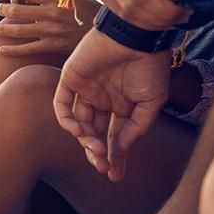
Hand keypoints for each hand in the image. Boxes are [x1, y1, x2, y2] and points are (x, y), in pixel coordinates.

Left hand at [0, 0, 98, 55]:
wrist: (112, 33)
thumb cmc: (93, 10)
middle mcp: (53, 13)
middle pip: (19, 10)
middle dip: (3, 9)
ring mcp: (53, 32)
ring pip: (19, 30)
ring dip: (1, 29)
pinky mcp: (55, 47)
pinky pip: (28, 49)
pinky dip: (12, 50)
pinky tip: (0, 50)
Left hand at [54, 29, 171, 181]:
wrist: (134, 38)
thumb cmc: (148, 67)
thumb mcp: (151, 102)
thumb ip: (137, 126)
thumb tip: (121, 147)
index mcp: (121, 105)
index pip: (114, 136)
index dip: (115, 156)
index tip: (114, 176)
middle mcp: (102, 99)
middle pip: (94, 133)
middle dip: (97, 153)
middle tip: (103, 168)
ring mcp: (85, 90)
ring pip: (78, 122)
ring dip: (85, 139)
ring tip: (96, 149)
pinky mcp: (69, 79)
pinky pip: (61, 104)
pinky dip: (67, 120)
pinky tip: (79, 132)